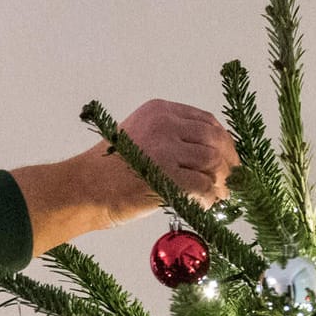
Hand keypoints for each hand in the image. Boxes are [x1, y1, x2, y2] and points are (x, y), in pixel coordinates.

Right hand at [102, 98, 239, 218]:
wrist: (82, 189)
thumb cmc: (107, 172)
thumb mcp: (139, 138)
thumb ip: (172, 140)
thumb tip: (210, 159)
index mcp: (159, 110)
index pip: (206, 121)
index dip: (223, 142)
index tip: (228, 159)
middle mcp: (165, 124)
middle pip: (215, 139)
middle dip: (229, 162)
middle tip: (232, 181)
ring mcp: (166, 148)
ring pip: (213, 162)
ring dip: (221, 183)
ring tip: (219, 196)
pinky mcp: (167, 175)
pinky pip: (204, 186)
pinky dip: (210, 198)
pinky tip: (206, 205)